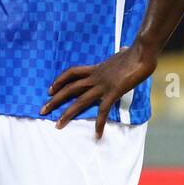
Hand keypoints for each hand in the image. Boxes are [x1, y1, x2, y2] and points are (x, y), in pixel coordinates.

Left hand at [40, 41, 157, 137]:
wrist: (141, 51)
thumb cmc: (136, 52)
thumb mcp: (123, 53)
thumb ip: (120, 54)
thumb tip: (125, 49)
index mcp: (97, 68)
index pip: (72, 73)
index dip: (59, 80)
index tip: (50, 90)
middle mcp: (96, 77)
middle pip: (69, 88)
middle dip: (54, 100)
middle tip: (42, 110)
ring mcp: (103, 85)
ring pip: (79, 101)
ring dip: (67, 114)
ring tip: (58, 126)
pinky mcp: (113, 92)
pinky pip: (103, 110)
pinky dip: (99, 124)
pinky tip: (97, 135)